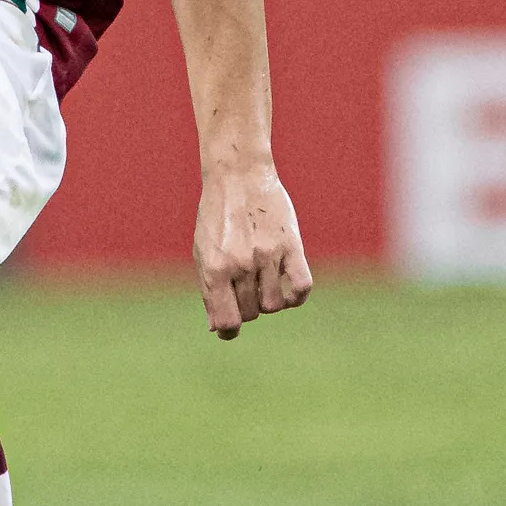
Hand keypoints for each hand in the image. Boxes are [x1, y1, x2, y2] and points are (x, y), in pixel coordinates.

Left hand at [195, 161, 310, 339]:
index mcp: (215, 268)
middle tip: (244, 287)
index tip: (230, 326)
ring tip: (263, 283)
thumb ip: (209, 290)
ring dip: (270, 301)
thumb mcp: (203, 252)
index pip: (228, 321)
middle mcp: (241, 265)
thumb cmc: (217, 216)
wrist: (238, 175)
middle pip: (251, 313)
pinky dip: (297, 296)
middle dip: (246, 307)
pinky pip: (302, 287)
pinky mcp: (292, 245)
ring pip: (275, 305)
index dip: (228, 329)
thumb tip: (216, 328)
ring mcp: (268, 256)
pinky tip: (288, 289)